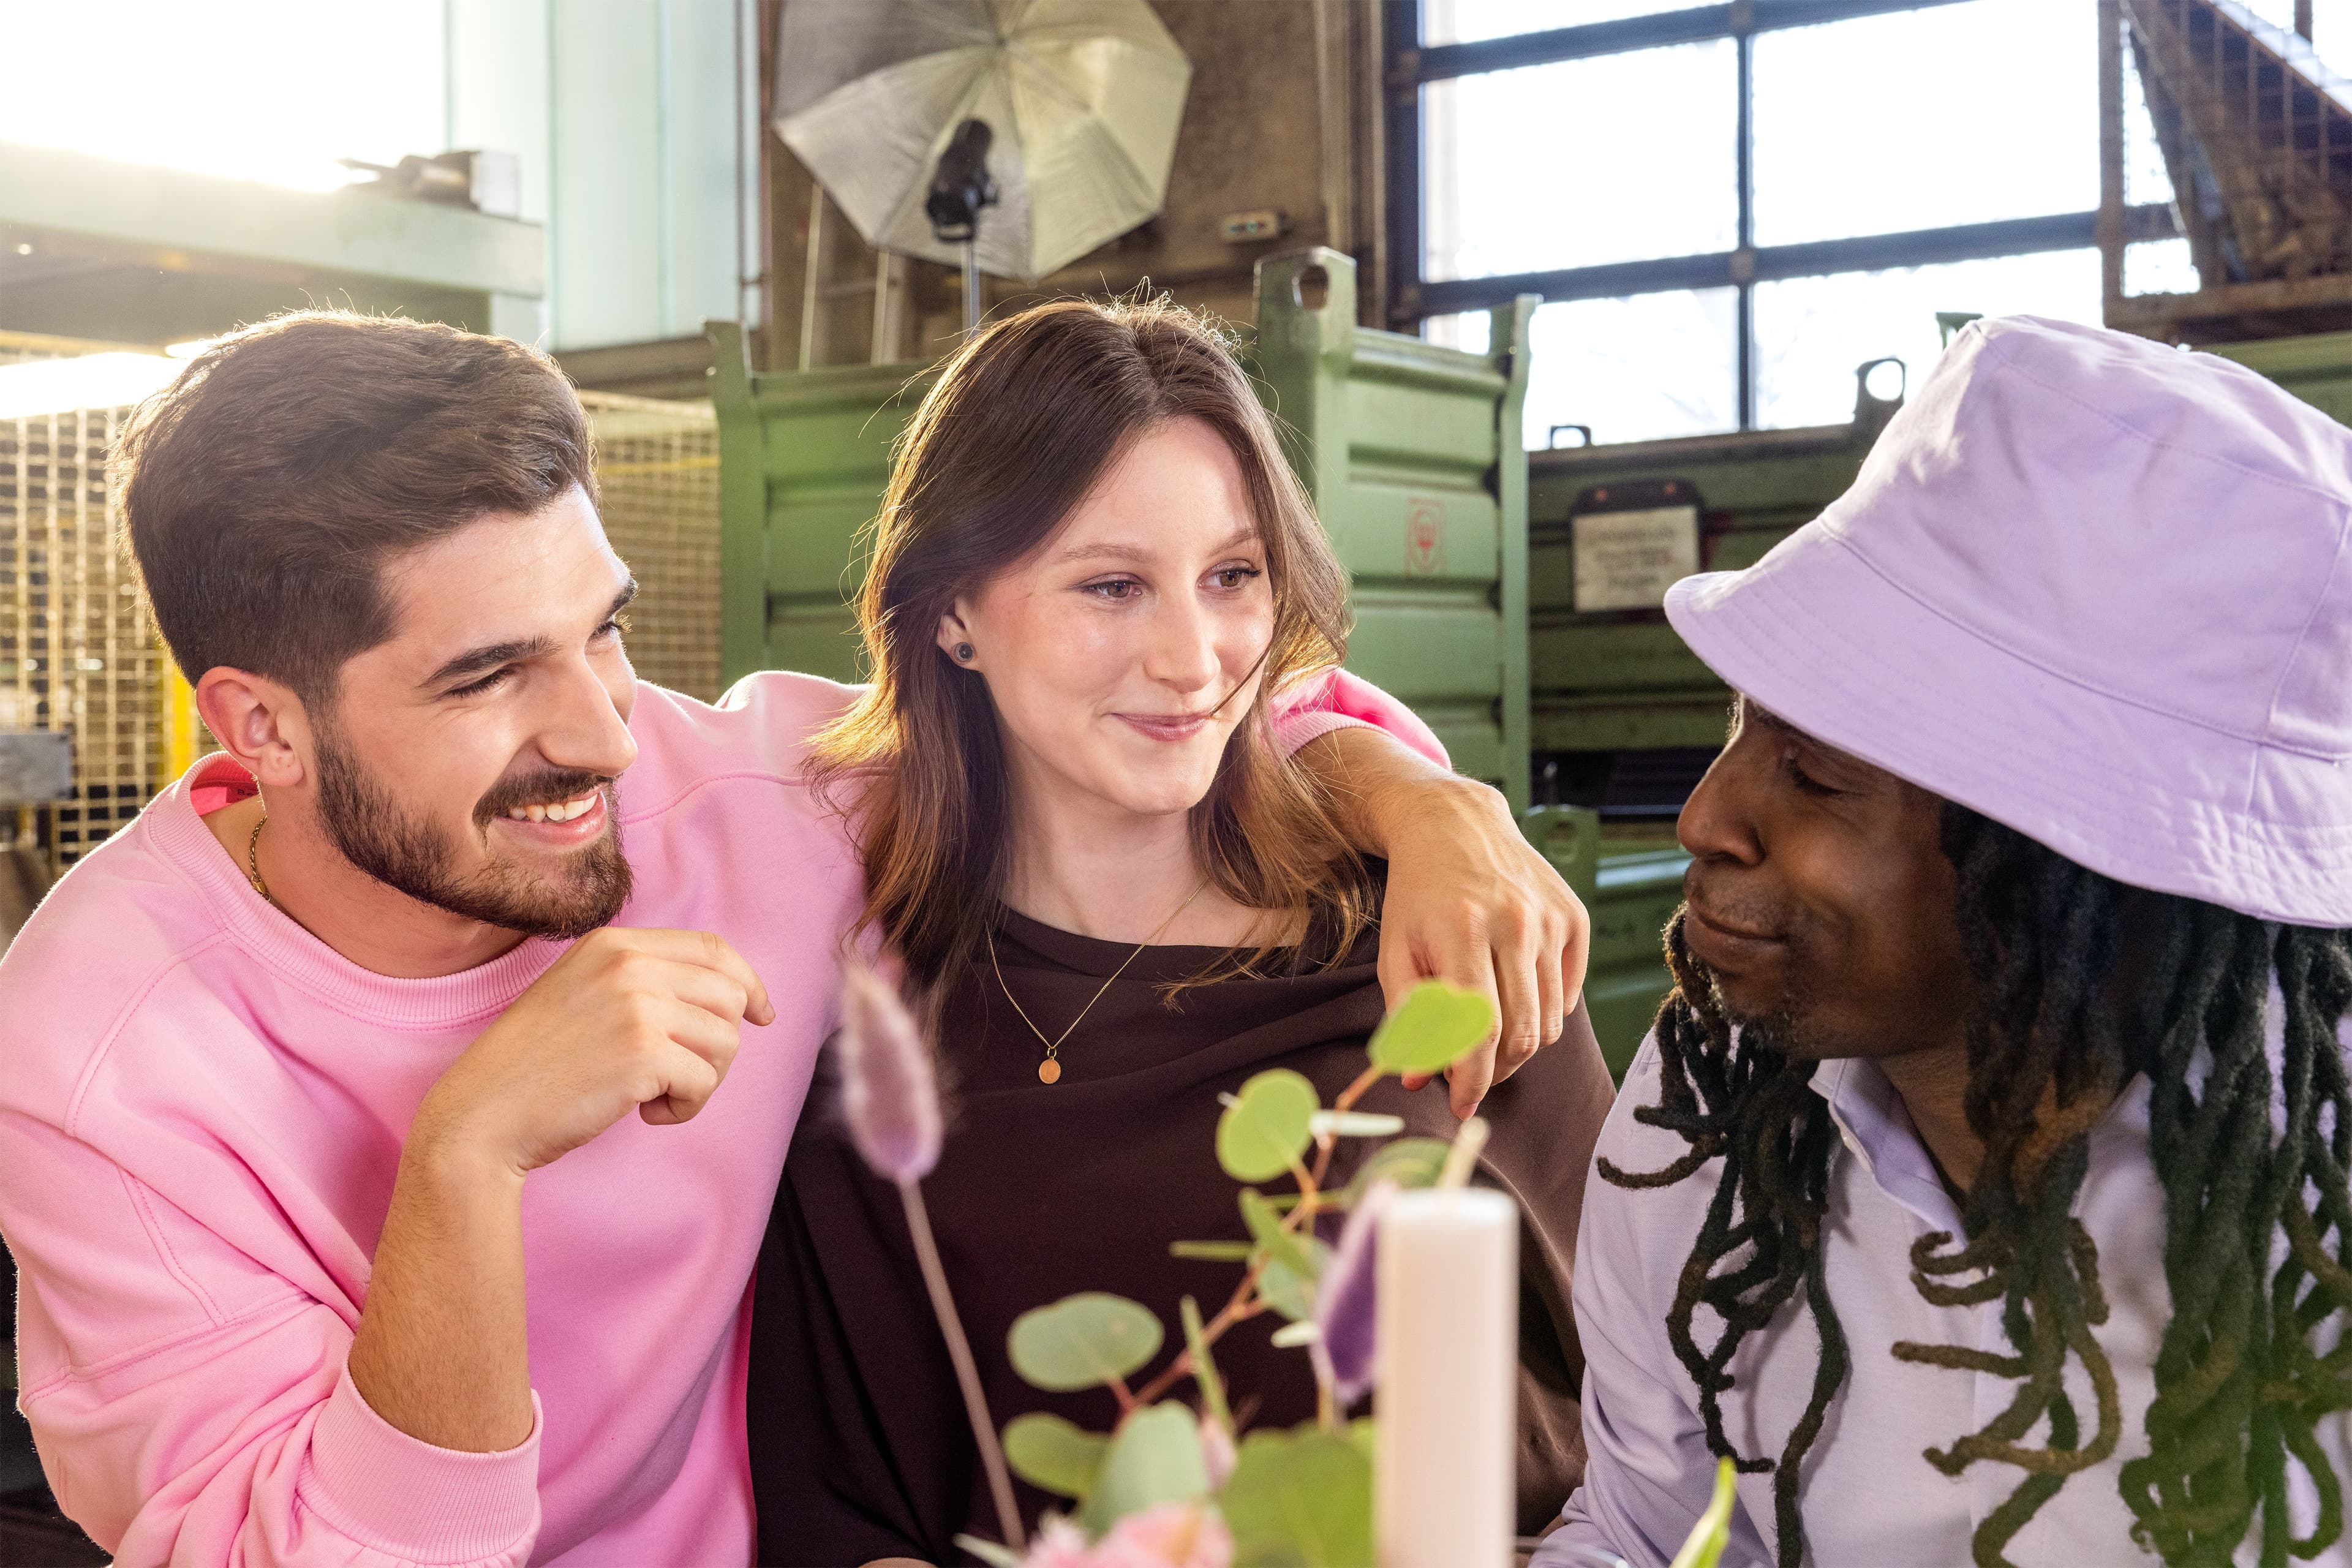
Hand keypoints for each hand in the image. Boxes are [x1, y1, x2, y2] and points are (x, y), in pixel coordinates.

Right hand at [411, 927, 774, 1176]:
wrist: (482, 1115)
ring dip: (700, 1081)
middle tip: (679, 1076)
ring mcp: (637, 1004)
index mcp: (613, 943)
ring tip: (653, 1096)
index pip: (712, 948)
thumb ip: (643, 981)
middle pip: (729, 995)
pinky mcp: (643, 1053)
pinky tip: (645, 1115)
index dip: (747, 982)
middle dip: (719, 1044)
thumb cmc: (535, 1067)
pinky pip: (704, 1082)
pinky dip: (684, 1108)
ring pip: (725, 1041)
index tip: (760, 1015)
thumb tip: (733, 995)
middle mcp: (627, 963)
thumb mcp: (584, 995)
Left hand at [1374, 776, 1588, 1118]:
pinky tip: (1513, 996)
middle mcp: (1514, 924)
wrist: (1454, 824)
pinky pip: (1568, 993)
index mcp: (1462, 933)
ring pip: (1550, 1022)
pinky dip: (1544, 1012)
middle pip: (1521, 1035)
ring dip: (1519, 1047)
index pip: (1478, 1032)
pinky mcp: (1574, 917)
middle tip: (1469, 1074)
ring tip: (1487, 1038)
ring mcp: (1550, 919)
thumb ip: (1406, 1018)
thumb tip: (1419, 1080)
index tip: (1459, 1106)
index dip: (1471, 1081)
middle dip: (1494, 1071)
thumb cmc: (1417, 895)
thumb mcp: (1396, 952)